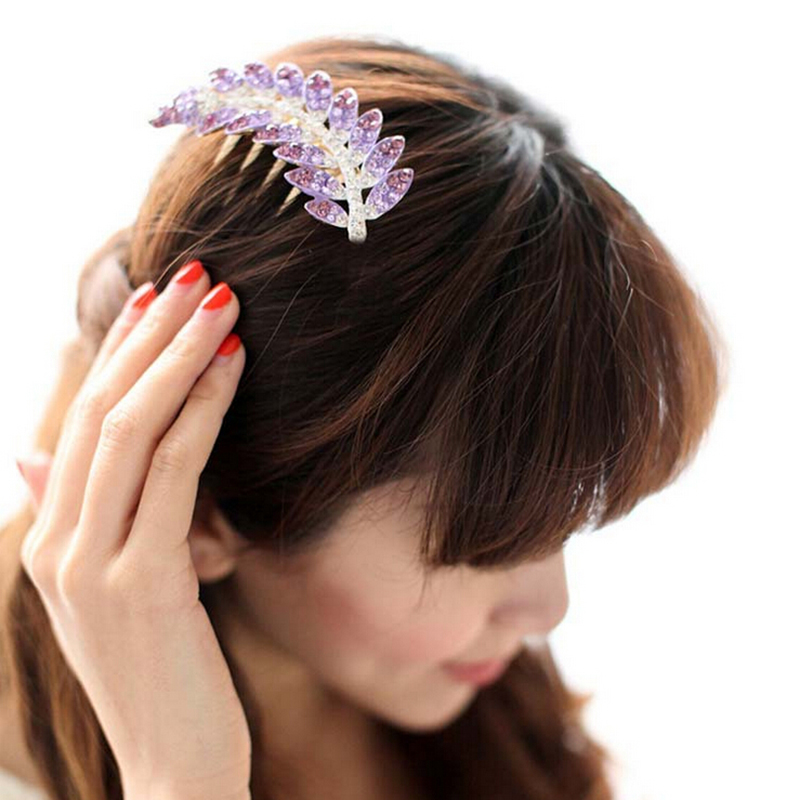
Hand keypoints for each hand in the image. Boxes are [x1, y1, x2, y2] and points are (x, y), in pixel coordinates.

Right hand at [18, 263, 251, 799]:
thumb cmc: (161, 672)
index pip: (85, 422)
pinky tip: (234, 364)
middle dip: (152, 335)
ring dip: (179, 355)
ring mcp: (92, 564)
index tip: (157, 299)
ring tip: (220, 299)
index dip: (122, 353)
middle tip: (195, 274)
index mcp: (53, 540)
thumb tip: (39, 456)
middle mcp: (59, 544)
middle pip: (103, 411)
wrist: (175, 769)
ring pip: (132, 430)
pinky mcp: (140, 583)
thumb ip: (77, 518)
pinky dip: (203, 409)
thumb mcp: (112, 592)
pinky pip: (173, 472)